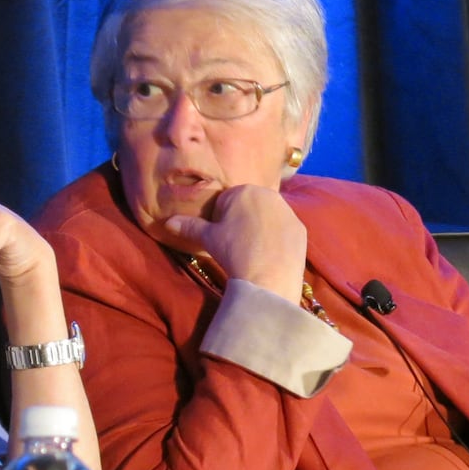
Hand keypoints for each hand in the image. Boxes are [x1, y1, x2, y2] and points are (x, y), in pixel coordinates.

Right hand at [162, 184, 307, 300]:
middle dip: (241, 220)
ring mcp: (288, 211)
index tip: (221, 237)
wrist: (268, 278)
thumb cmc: (234, 252)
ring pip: (267, 216)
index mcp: (244, 191)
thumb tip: (168, 222)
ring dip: (259, 228)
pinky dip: (276, 238)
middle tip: (235, 244)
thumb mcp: (209, 238)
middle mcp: (269, 195)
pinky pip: (283, 229)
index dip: (219, 220)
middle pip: (248, 205)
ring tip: (252, 250)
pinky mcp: (300, 228)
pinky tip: (269, 254)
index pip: (226, 201)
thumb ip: (190, 226)